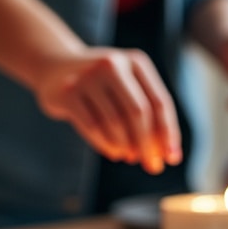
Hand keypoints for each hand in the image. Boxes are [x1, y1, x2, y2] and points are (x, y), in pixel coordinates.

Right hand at [33, 48, 181, 173]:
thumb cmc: (102, 84)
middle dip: (147, 145)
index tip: (172, 158)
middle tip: (151, 166)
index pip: (160, 102)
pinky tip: (113, 152)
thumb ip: (149, 115)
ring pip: (114, 122)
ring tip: (130, 156)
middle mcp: (112, 64)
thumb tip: (170, 155)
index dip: (168, 132)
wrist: (55, 66)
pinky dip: (106, 145)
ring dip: (126, 147)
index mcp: (136, 61)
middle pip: (138, 112)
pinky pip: (92, 127)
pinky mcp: (68, 92)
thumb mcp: (128, 87)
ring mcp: (87, 76)